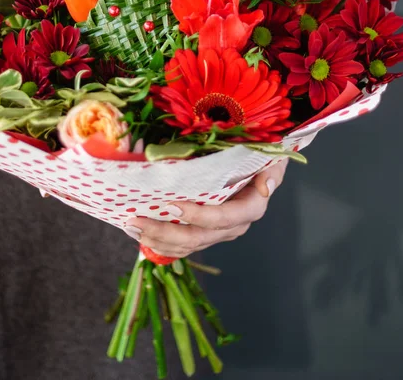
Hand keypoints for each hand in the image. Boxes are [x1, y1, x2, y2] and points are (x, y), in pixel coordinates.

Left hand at [124, 159, 287, 257]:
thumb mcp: (270, 159)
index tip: (172, 206)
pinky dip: (160, 242)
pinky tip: (140, 234)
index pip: (223, 218)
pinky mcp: (206, 234)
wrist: (257, 167)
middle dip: (164, 231)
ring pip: (186, 245)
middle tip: (136, 219)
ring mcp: (219, 233)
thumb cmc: (260, 158)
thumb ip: (270, 171)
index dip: (198, 216)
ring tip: (132, 226)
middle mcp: (234, 226)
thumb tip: (266, 186)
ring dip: (157, 239)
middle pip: (197, 237)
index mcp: (250, 208)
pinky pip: (182, 245)